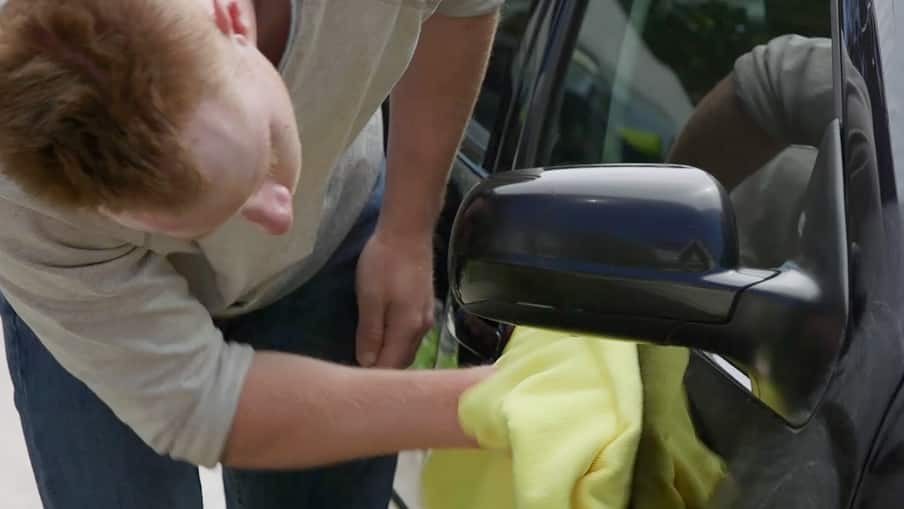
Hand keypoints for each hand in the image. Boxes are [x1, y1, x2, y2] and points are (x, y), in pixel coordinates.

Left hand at [355, 229, 435, 367]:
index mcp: (408, 329)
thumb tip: (366, 364)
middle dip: (382, 369)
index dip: (372, 375)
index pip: (391, 366)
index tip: (351, 379)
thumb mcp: (370, 298)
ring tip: (365, 355)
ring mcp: (426, 317)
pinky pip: (410, 335)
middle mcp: (422, 328)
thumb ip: (369, 333)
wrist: (408, 231)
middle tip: (353, 368)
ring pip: (407, 348)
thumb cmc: (384, 263)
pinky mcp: (424, 306)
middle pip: (402, 361)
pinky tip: (381, 337)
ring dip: (389, 355)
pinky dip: (396, 343)